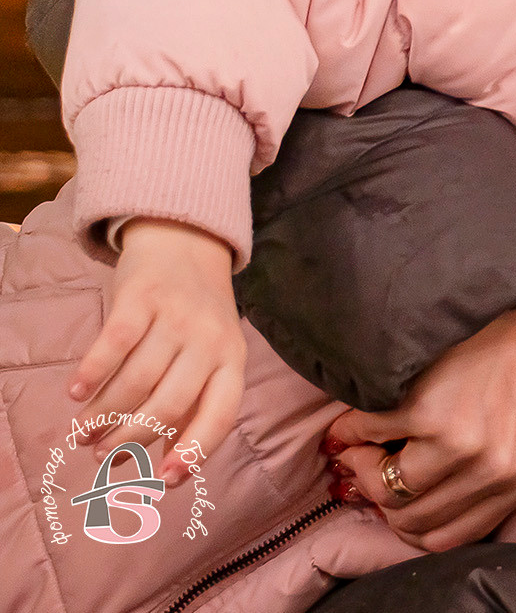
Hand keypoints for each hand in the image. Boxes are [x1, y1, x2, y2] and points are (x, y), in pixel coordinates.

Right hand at [70, 219, 245, 481]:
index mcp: (232, 361)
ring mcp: (177, 317)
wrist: (187, 242)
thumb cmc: (193, 317)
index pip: (220, 414)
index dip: (194, 451)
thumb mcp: (209, 357)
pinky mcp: (143, 297)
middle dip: (131, 438)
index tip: (164, 482)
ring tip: (81, 432)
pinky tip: (75, 392)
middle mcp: (210, 340)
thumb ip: (191, 408)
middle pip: (170, 403)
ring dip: (104, 413)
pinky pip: (116, 342)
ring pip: (138, 380)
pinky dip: (93, 371)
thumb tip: (166, 469)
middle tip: (100, 456)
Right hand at [325, 304, 515, 549]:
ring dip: (363, 465)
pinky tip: (362, 409)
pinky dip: (351, 429)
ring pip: (385, 491)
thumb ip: (491, 472)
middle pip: (412, 521)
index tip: (397, 494)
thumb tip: (414, 500)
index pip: (449, 538)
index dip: (412, 520)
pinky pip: (366, 438)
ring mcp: (460, 444)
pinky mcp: (424, 413)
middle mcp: (494, 470)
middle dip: (383, 493)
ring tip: (366, 437)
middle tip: (374, 461)